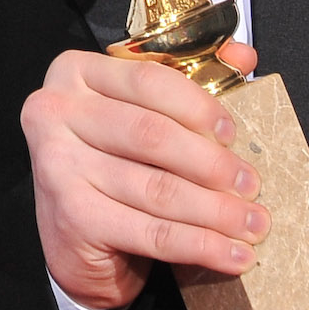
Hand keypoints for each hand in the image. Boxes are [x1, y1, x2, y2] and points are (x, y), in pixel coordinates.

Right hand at [20, 38, 264, 309]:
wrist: (73, 240)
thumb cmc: (113, 165)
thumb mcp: (143, 115)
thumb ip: (188, 83)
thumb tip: (243, 54)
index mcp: (75, 73)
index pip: (148, 80)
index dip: (199, 105)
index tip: (233, 132)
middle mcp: (56, 113)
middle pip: (152, 135)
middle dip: (212, 164)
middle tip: (251, 185)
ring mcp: (58, 166)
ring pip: (157, 188)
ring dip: (215, 211)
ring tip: (252, 223)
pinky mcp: (73, 217)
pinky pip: (152, 232)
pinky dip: (200, 245)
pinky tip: (233, 255)